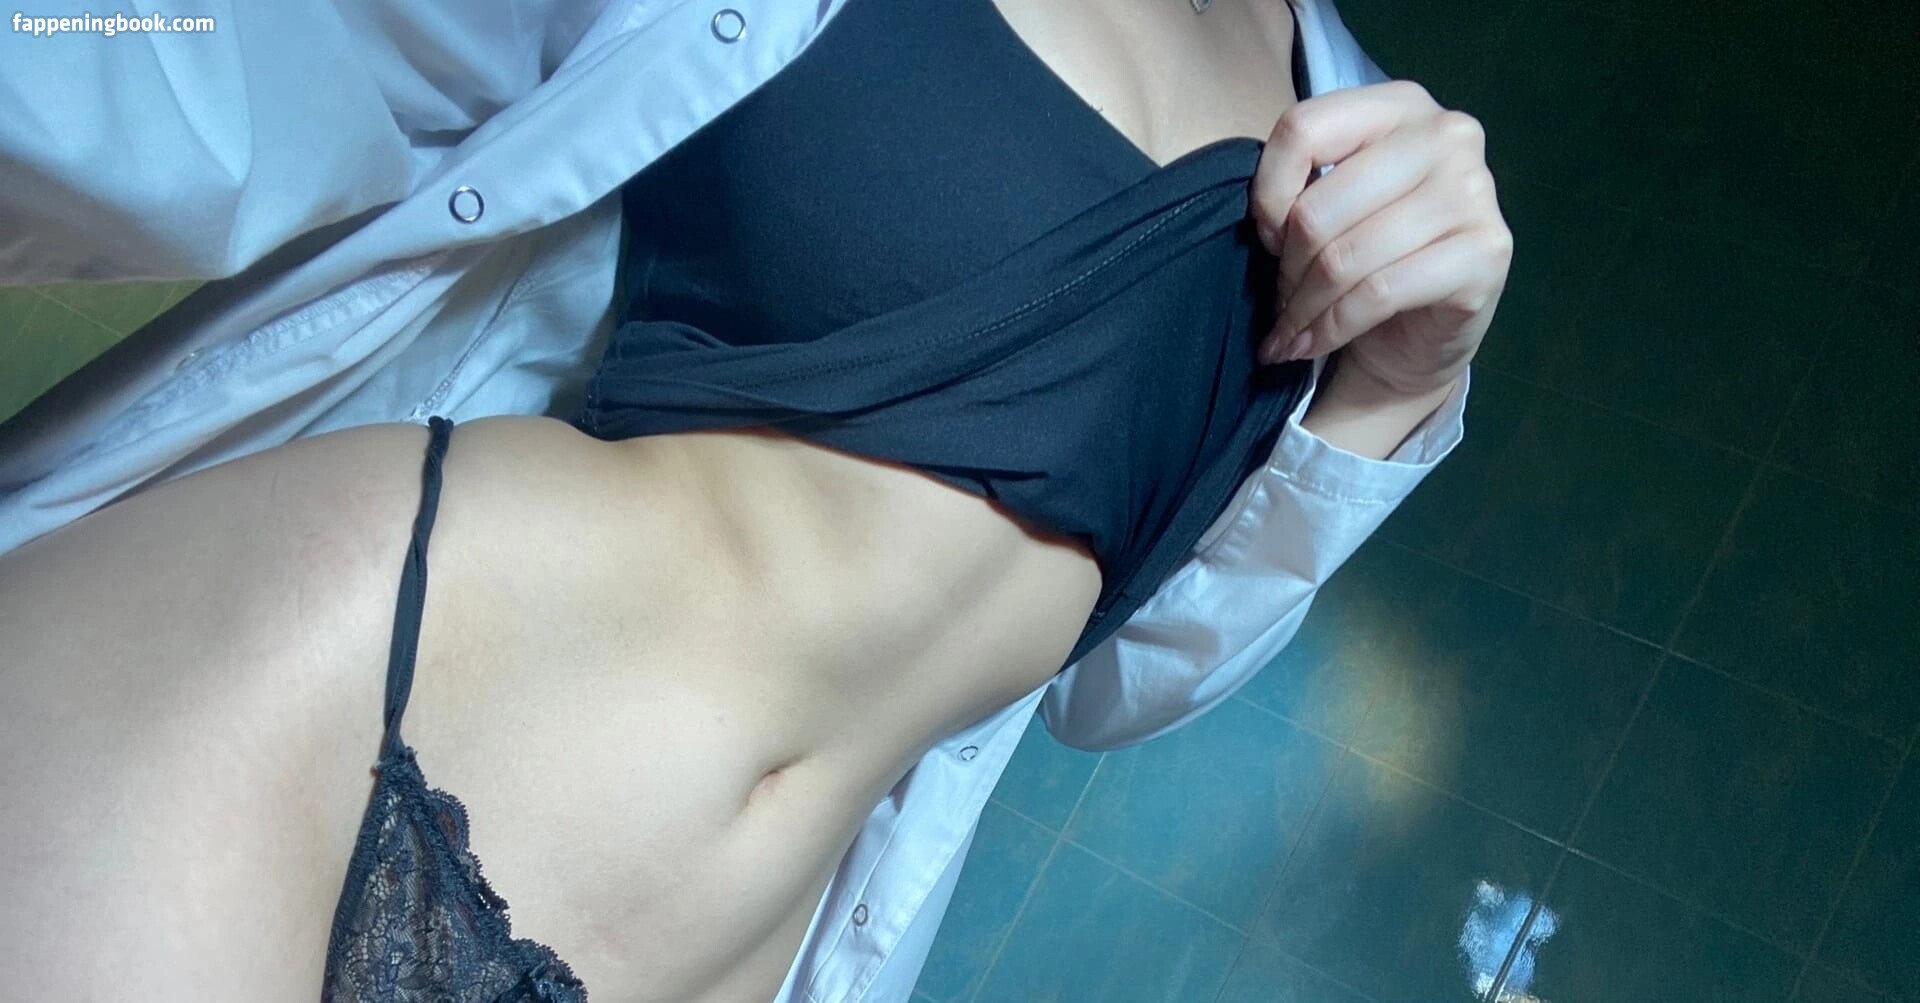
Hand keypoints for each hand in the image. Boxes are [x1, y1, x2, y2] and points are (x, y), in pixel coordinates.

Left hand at [1250, 80, 1511, 397]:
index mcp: (1401, 104)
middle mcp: (1447, 134)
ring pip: (1345, 257)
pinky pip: (1378, 293)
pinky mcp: (1486, 252)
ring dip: (1303, 309)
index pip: (1302, 129)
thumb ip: (1301, 185)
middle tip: (1282, 300)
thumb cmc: (1370, 256)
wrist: (1421, 331)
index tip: (1271, 238)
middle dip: (1287, 268)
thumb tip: (1270, 224)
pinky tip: (1312, 344)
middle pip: (1318, 207)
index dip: (1267, 195)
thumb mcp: (1330, 204)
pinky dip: (1332, 328)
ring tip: (1291, 331)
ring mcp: (1474, 191)